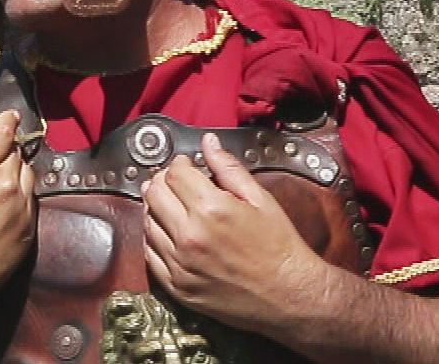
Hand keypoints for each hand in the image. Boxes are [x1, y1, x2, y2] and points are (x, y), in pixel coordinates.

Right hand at [0, 112, 35, 316]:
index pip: (3, 132)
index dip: (8, 120)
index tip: (11, 116)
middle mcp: (3, 184)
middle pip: (15, 152)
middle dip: (4, 151)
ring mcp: (20, 207)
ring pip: (27, 173)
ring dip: (16, 172)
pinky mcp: (29, 228)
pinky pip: (32, 200)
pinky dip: (21, 196)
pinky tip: (3, 208)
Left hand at [142, 132, 327, 332]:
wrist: (290, 297)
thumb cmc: (279, 247)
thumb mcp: (261, 200)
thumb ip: (229, 168)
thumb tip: (209, 143)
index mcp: (211, 210)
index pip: (175, 174)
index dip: (179, 164)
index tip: (186, 165)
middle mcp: (190, 236)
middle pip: (155, 194)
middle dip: (163, 181)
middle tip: (176, 182)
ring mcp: (180, 264)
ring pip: (148, 222)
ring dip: (156, 208)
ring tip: (173, 205)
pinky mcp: (177, 287)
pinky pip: (150, 254)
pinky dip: (154, 238)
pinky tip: (168, 232)